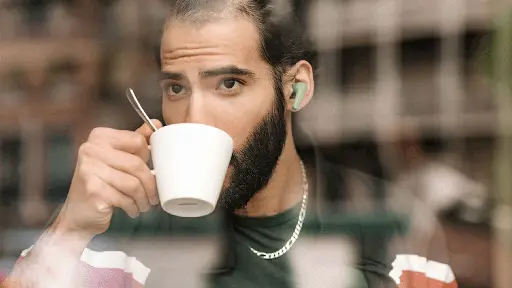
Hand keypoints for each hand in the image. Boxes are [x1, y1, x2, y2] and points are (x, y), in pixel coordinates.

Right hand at [55, 119, 162, 236]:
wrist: (80, 214)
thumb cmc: (101, 184)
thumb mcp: (117, 158)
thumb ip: (134, 141)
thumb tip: (155, 123)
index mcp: (99, 137)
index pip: (137, 141)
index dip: (148, 157)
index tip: (149, 168)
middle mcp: (91, 150)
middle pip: (137, 164)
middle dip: (150, 184)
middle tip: (153, 195)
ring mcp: (89, 170)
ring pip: (133, 184)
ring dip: (143, 198)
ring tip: (144, 204)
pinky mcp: (93, 190)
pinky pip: (125, 199)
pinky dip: (133, 207)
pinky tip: (132, 209)